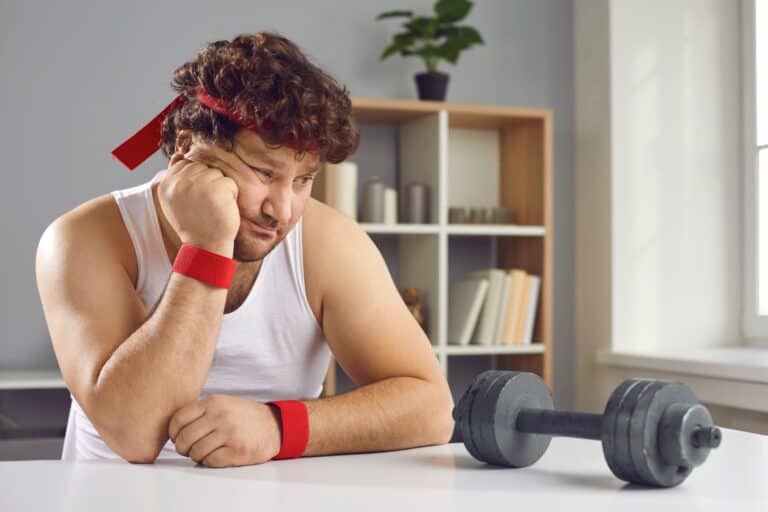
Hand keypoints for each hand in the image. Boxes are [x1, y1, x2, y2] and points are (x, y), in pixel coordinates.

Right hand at [158, 148, 239, 255]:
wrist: (205, 246)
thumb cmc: (194, 223)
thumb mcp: (176, 201)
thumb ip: (176, 177)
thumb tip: (179, 154)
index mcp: (166, 183)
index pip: (186, 165)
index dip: (196, 181)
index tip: (196, 201)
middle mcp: (179, 182)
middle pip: (203, 168)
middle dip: (209, 185)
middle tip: (205, 206)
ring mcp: (198, 184)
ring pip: (217, 174)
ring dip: (220, 190)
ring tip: (212, 208)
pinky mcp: (217, 189)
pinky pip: (229, 183)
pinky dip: (231, 196)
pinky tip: (221, 210)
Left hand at [168, 394, 282, 467]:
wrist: (274, 425)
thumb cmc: (244, 416)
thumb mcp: (223, 403)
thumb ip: (201, 410)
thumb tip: (175, 428)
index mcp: (213, 402)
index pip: (179, 418)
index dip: (173, 432)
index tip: (176, 437)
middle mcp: (220, 416)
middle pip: (185, 438)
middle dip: (183, 448)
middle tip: (188, 449)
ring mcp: (229, 433)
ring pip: (196, 452)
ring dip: (196, 456)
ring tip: (204, 452)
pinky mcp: (237, 451)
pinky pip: (210, 461)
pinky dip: (209, 461)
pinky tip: (216, 456)